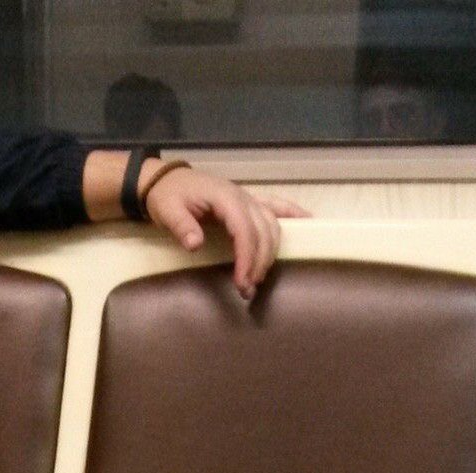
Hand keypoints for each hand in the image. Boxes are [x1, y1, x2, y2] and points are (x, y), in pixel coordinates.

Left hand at [145, 165, 308, 300]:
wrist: (165, 180)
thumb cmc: (166, 196)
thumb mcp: (167, 210)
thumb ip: (182, 226)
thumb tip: (195, 244)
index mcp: (225, 198)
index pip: (245, 229)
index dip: (247, 257)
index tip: (243, 282)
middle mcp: (242, 197)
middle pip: (263, 230)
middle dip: (259, 262)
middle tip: (247, 290)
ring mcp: (248, 198)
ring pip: (272, 224)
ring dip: (270, 253)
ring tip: (258, 279)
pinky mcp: (249, 202)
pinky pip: (277, 206)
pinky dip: (293, 214)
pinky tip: (309, 222)